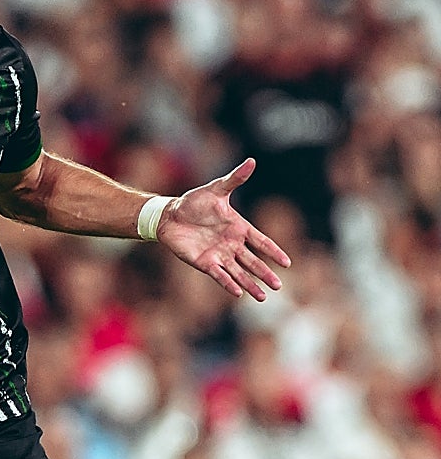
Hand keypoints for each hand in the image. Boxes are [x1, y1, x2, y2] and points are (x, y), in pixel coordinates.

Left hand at [157, 158, 291, 300]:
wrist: (170, 215)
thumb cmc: (193, 202)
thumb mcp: (216, 189)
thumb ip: (234, 179)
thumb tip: (251, 161)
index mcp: (238, 228)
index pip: (261, 241)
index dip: (273, 251)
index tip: (288, 262)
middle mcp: (232, 244)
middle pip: (253, 261)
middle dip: (265, 273)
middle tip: (279, 286)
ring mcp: (219, 255)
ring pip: (239, 272)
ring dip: (250, 284)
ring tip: (263, 297)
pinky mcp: (204, 262)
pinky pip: (219, 275)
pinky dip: (228, 283)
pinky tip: (237, 293)